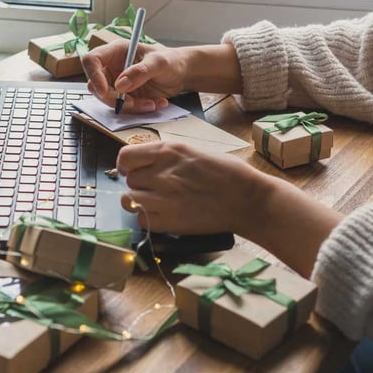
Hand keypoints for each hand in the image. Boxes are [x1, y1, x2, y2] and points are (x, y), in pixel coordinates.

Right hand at [81, 41, 187, 112]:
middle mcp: (113, 67)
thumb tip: (120, 85)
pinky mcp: (125, 97)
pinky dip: (138, 109)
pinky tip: (155, 103)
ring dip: (130, 106)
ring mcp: (117, 83)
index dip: (93, 75)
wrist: (182, 73)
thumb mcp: (159, 63)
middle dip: (113, 98)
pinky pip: (124, 108)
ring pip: (110, 100)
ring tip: (152, 103)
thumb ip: (139, 72)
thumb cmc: (171, 60)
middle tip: (132, 102)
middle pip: (96, 86)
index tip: (104, 91)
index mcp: (116, 51)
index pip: (92, 61)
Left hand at [116, 141, 341, 276]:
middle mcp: (161, 172)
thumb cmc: (226, 173)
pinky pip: (141, 219)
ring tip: (158, 202)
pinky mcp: (168, 221)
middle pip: (129, 179)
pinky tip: (164, 214)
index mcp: (168, 151)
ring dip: (140, 201)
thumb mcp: (194, 151)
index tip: (135, 170)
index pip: (125, 157)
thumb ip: (167, 156)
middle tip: (157, 188)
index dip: (128, 165)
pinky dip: (148, 218)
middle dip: (140, 183)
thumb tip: (145, 162)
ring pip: (130, 199)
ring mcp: (163, 198)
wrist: (247, 199)